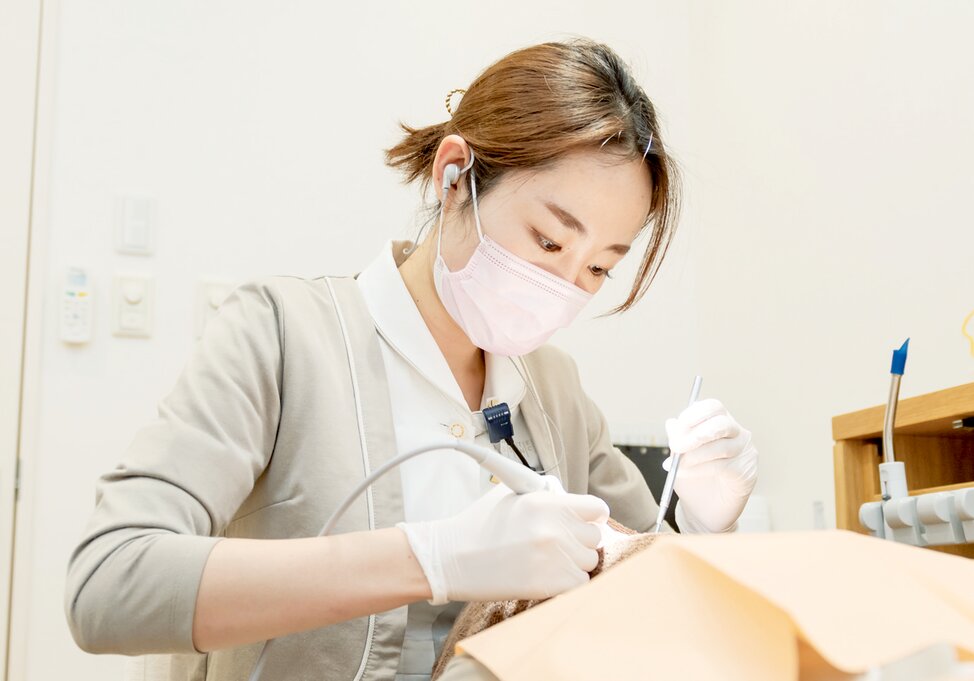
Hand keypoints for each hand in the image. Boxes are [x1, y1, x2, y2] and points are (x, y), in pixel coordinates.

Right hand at [397, 477, 608, 603]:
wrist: (451, 559)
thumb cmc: (478, 526)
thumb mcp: (510, 495)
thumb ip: (545, 494)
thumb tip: (568, 497)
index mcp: (547, 502)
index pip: (597, 509)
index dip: (591, 516)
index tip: (584, 522)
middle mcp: (555, 528)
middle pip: (594, 537)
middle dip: (578, 540)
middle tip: (555, 544)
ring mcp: (555, 558)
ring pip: (588, 562)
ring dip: (573, 563)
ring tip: (545, 561)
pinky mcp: (550, 585)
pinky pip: (580, 584)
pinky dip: (567, 584)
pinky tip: (546, 577)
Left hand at [663, 398, 757, 532]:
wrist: (703, 511)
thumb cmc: (693, 478)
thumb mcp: (679, 456)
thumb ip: (678, 439)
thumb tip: (671, 423)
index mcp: (719, 422)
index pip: (713, 407)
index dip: (696, 414)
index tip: (679, 426)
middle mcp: (736, 433)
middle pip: (721, 423)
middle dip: (696, 434)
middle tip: (676, 446)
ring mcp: (745, 452)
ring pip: (722, 446)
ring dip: (694, 456)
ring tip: (677, 466)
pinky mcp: (747, 472)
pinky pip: (724, 466)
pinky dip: (701, 469)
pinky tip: (688, 473)